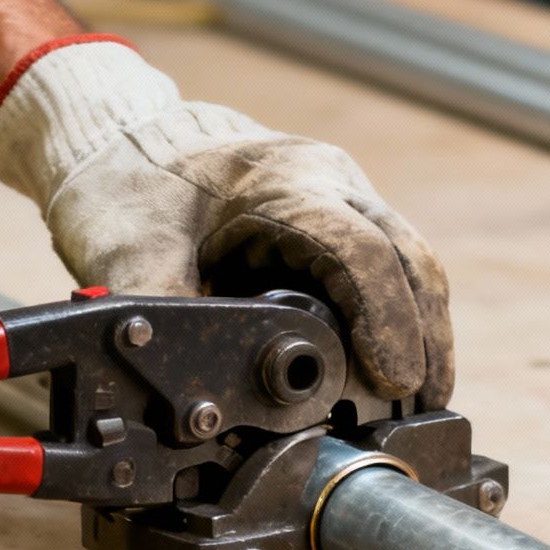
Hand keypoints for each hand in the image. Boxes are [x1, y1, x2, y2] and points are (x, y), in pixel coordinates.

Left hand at [0, 37, 453, 409]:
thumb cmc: (129, 185)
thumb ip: (163, 316)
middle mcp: (331, 183)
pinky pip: (389, 271)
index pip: (361, 251)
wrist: (126, 138)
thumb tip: (196, 397)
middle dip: (423, 341)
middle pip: (409, 262)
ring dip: (420, 335)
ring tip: (418, 407)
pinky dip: (397, 322)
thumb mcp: (126, 252)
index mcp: (284, 183)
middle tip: (423, 412)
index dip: (384, 319)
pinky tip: (393, 375)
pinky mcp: (340, 223)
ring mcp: (344, 199)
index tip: (395, 381)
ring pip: (410, 266)